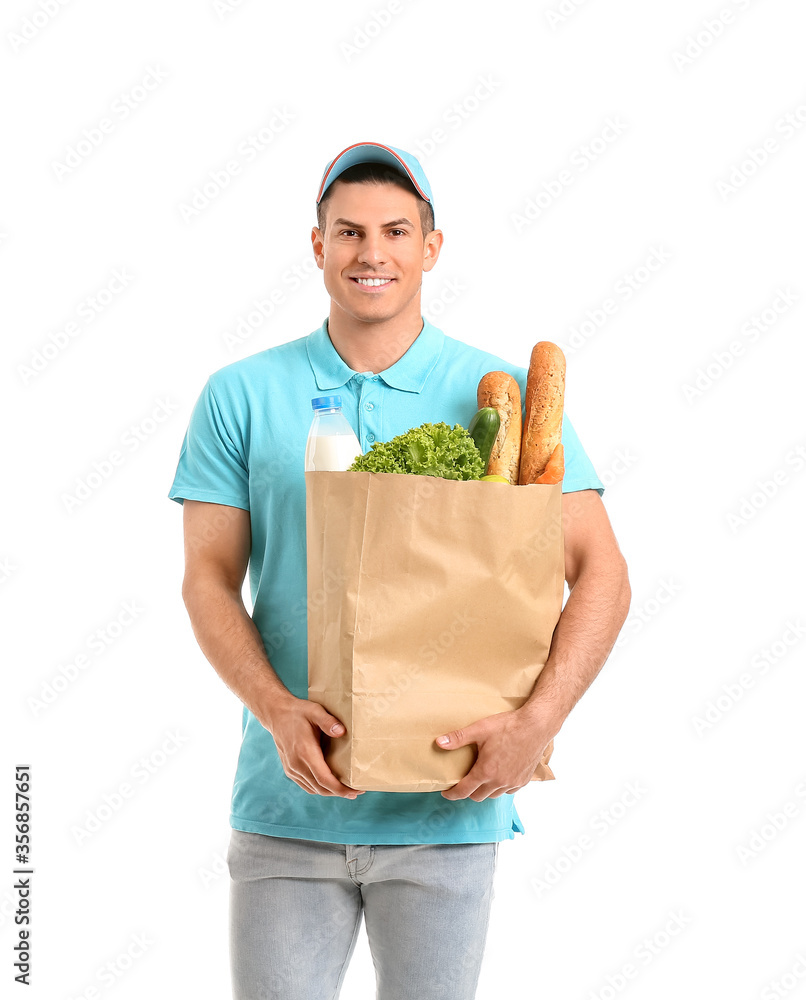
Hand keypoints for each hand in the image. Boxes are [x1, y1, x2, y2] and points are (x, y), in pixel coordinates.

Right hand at [264, 696, 363, 798]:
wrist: (276, 714)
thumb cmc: (298, 712)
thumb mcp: (315, 710)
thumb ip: (328, 721)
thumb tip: (342, 732)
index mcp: (305, 753)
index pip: (324, 779)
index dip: (340, 789)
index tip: (355, 791)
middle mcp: (297, 765)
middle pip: (320, 788)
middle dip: (339, 792)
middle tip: (356, 791)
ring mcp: (292, 769)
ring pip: (313, 789)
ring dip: (330, 792)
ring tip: (346, 789)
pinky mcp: (289, 769)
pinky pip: (306, 785)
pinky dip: (319, 788)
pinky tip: (329, 785)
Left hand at [436, 708, 554, 801]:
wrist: (536, 726)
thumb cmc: (508, 726)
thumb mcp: (480, 729)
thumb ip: (458, 738)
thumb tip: (439, 743)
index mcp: (486, 772)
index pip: (464, 791)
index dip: (452, 794)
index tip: (446, 792)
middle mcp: (499, 782)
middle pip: (477, 796)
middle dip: (467, 792)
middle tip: (463, 781)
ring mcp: (513, 783)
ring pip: (493, 795)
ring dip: (484, 790)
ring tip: (480, 777)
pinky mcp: (523, 780)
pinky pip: (508, 791)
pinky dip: (500, 787)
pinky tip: (498, 775)